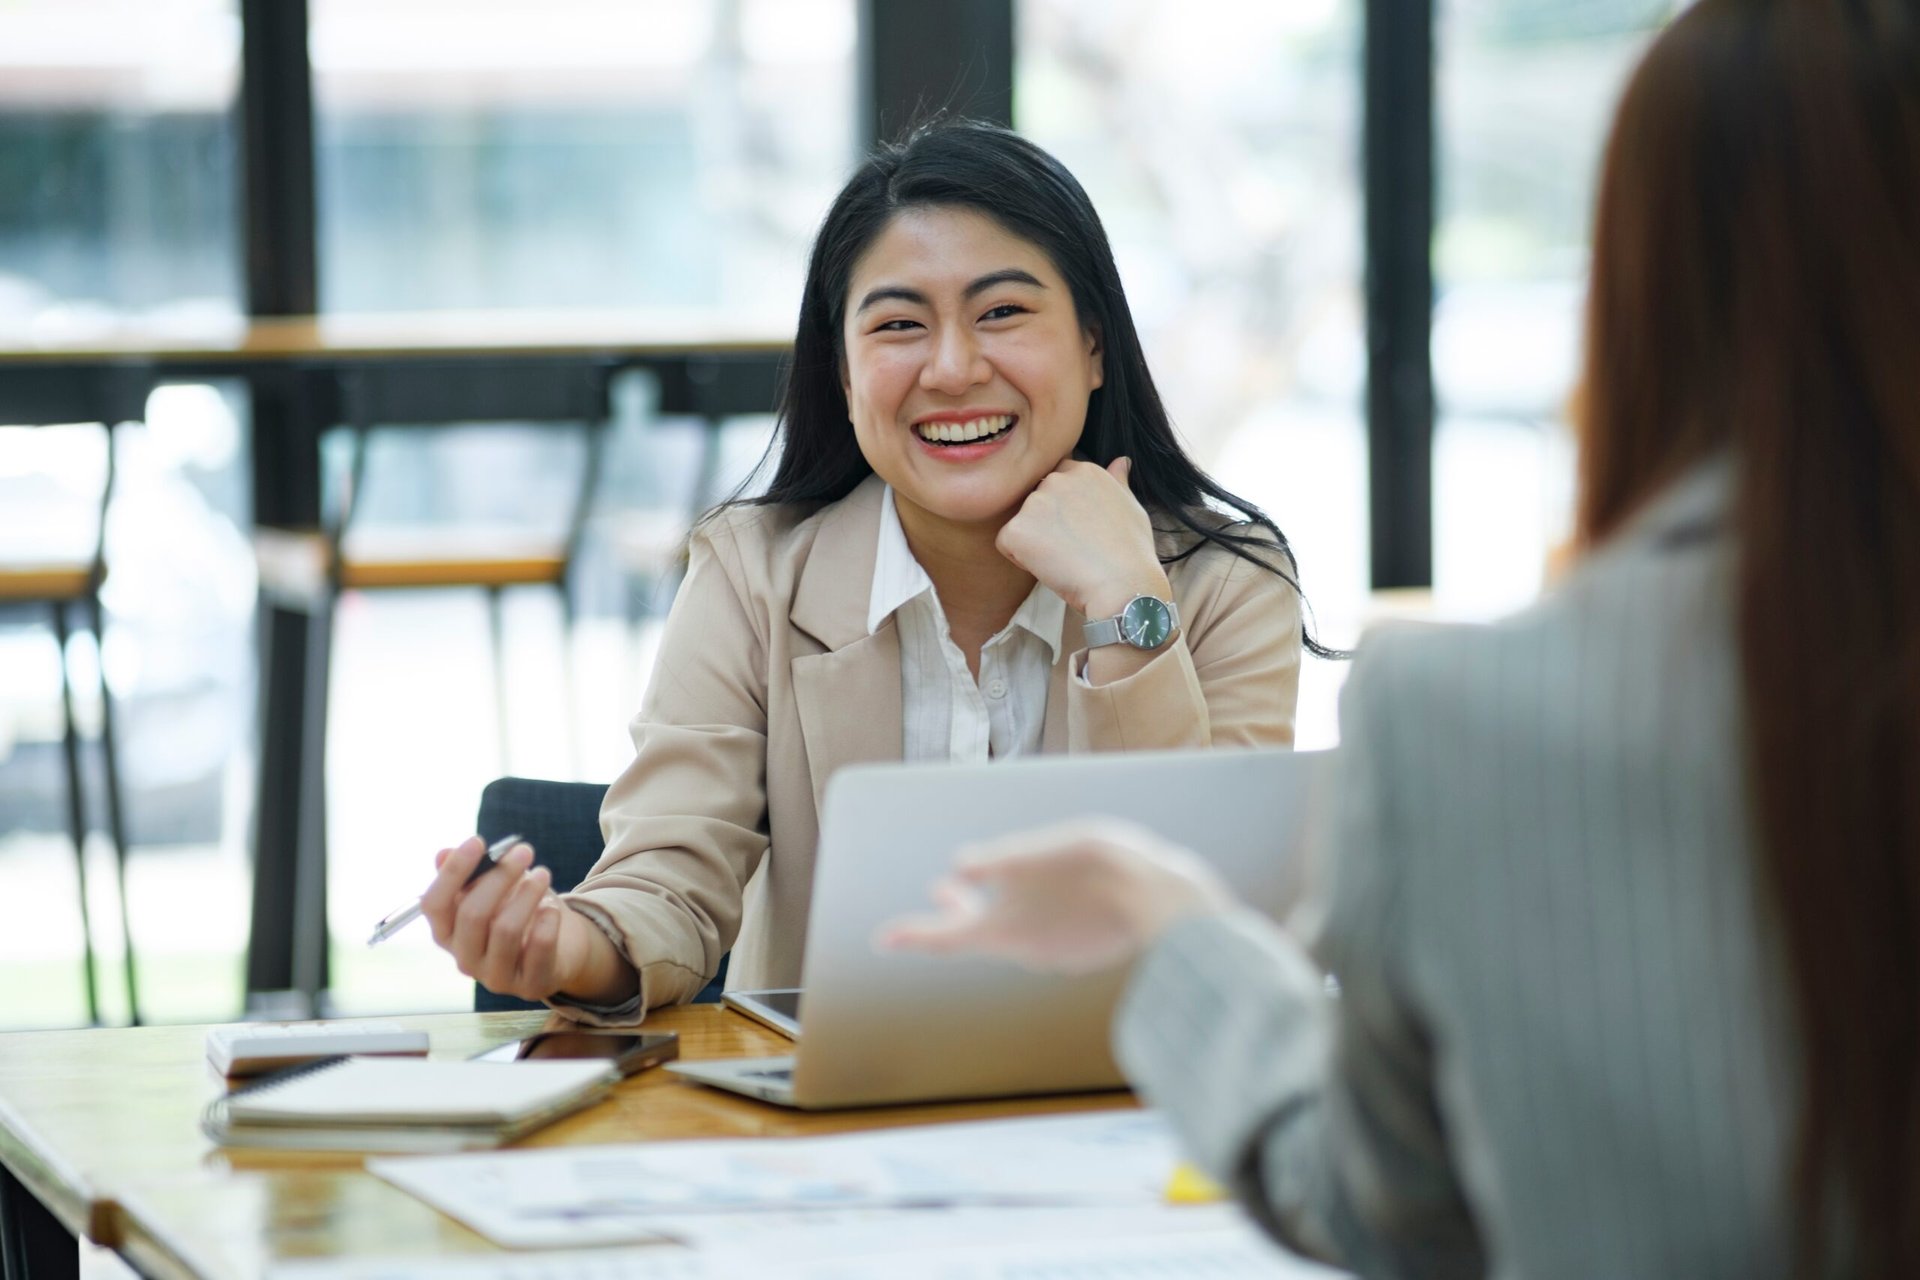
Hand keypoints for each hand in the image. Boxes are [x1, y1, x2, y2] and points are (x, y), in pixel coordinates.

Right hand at [419, 836, 604, 1002]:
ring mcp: (496, 977)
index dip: (453, 872)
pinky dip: (547, 922)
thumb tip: (443, 854)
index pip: (434, 905)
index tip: (478, 841)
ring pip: (505, 930)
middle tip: (524, 851)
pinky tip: (553, 908)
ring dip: (527, 894)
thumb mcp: (494, 889)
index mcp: (447, 934)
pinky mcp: (530, 985)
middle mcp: (465, 959)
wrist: (561, 947)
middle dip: (499, 877)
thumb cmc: (518, 912)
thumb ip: (469, 874)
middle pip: (472, 915)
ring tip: (543, 874)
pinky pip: (538, 950)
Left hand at [875, 818, 1235, 974]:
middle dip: (954, 909)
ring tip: (977, 881)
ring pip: (1008, 929)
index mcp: (1008, 928)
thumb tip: (959, 863)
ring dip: (989, 906)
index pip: (948, 936)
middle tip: (939, 890)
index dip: (914, 935)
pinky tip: (1038, 894)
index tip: (882, 939)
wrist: (1168, 905)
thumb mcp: (1051, 850)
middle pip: (975, 930)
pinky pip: (1038, 932)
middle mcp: (1025, 947)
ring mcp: (1050, 952)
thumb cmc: (1109, 870)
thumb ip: (1005, 859)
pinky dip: (1026, 912)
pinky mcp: (1073, 950)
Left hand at [996, 458, 1170, 618]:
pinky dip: (1021, 559)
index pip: (1059, 481)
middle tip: (1073, 548)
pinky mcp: (1016, 529)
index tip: (1080, 530)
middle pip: (1037, 501)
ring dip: (1034, 541)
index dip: (1065, 509)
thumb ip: (1117, 482)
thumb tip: (1120, 462)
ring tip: (1064, 559)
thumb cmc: (1132, 552)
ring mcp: (1034, 503)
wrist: (1122, 584)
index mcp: (1084, 471)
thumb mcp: (1131, 507)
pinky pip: (1007, 544)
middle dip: (1046, 523)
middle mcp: (1056, 479)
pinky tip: (1050, 568)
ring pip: (1022, 523)